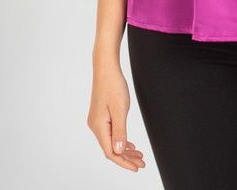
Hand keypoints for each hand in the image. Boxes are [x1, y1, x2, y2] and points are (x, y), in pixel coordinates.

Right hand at [87, 56, 145, 171]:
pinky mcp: (101, 116)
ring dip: (125, 149)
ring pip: (111, 141)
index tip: (136, 168)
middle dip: (126, 158)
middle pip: (111, 148)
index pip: (110, 152)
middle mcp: (95, 126)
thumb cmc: (113, 85)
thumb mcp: (120, 109)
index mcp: (98, 126)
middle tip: (141, 163)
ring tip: (139, 155)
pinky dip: (121, 140)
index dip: (123, 162)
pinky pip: (111, 133)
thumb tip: (118, 150)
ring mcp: (97, 121)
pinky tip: (129, 144)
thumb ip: (120, 131)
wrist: (106, 68)